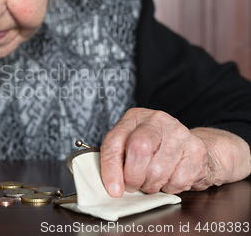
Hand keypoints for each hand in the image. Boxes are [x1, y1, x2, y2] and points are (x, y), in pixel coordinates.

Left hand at [100, 108, 250, 196]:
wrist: (193, 149)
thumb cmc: (155, 150)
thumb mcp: (130, 147)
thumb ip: (117, 160)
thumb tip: (112, 186)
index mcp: (134, 117)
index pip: (114, 141)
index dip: (111, 168)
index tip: (113, 189)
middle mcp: (157, 120)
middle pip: (139, 149)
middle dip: (133, 176)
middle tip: (133, 186)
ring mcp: (179, 132)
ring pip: (158, 170)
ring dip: (151, 185)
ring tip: (152, 182)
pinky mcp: (196, 149)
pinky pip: (178, 180)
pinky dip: (170, 188)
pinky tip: (170, 179)